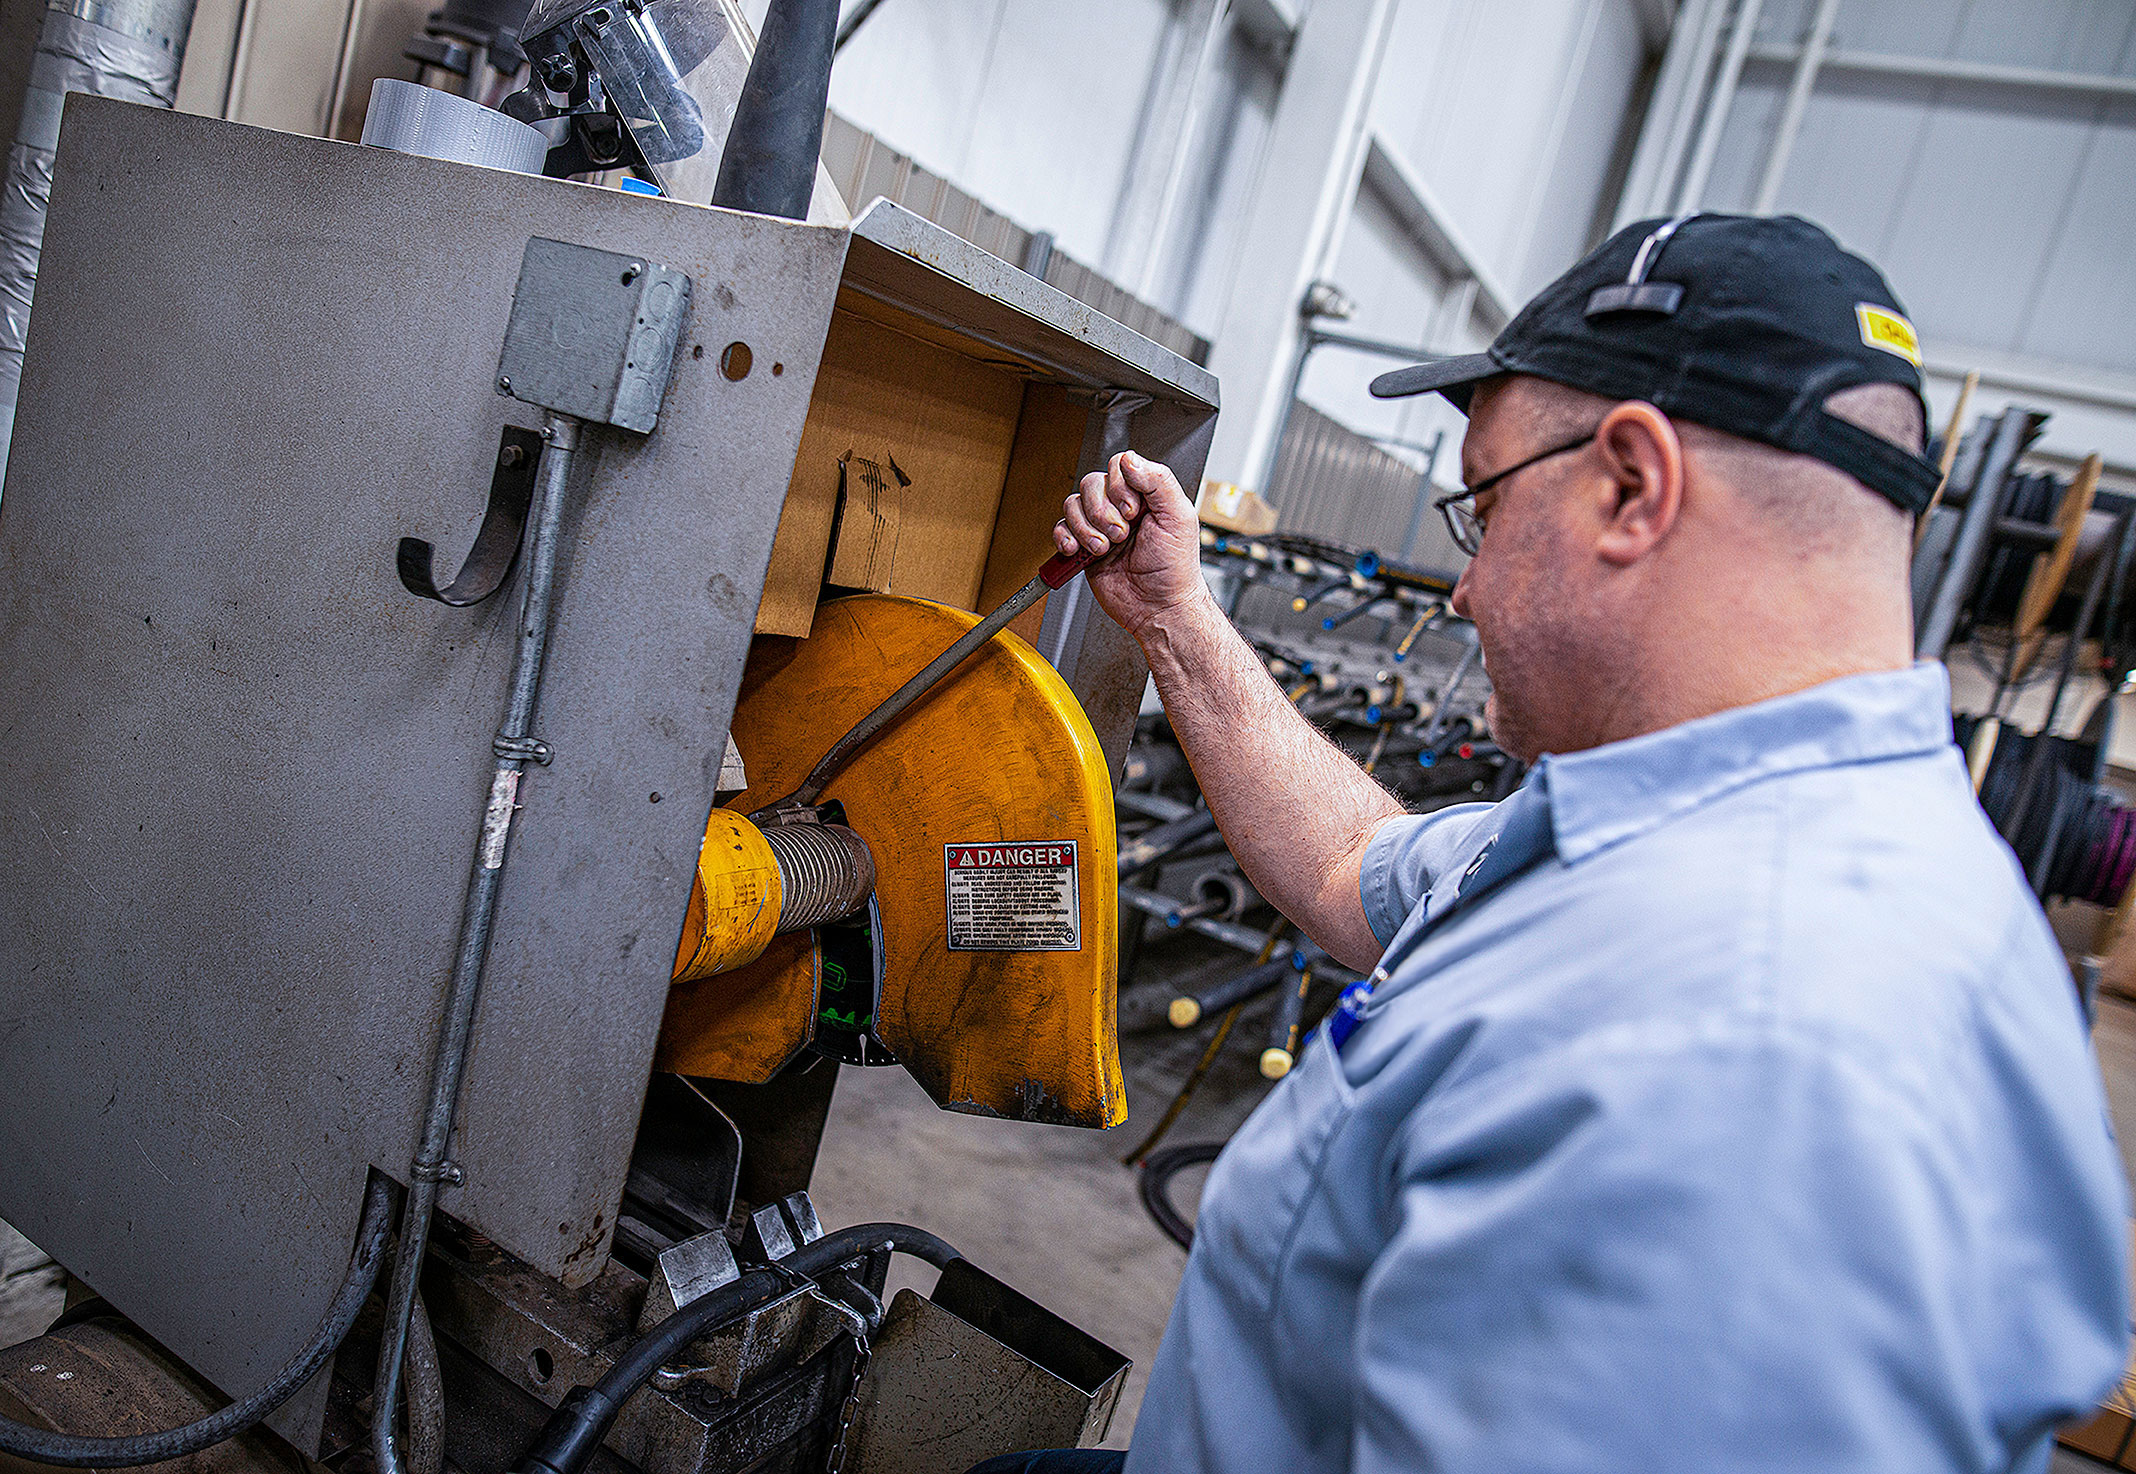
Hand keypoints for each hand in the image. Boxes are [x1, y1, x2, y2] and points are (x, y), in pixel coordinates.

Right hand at [1053, 451, 1207, 638]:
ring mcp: (1100, 526)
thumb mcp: (1178, 517)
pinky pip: (1061, 529)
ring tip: (1104, 548)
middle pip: (1092, 484)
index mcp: (1145, 495)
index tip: (1133, 512)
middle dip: (1102, 512)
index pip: (1118, 467)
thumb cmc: (1175, 569)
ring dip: (1086, 528)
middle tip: (1121, 535)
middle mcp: (1121, 507)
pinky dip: (1065, 538)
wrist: (1158, 608)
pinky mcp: (1084, 546)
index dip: (1119, 487)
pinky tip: (1079, 550)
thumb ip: (1158, 481)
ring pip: (1073, 504)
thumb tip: (1130, 459)